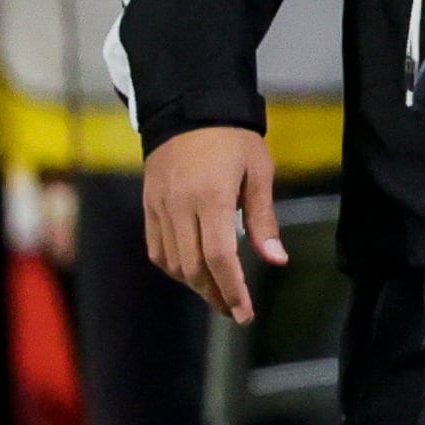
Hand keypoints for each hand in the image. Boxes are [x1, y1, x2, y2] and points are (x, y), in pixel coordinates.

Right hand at [142, 126, 287, 323]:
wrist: (190, 111)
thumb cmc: (234, 139)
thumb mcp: (259, 172)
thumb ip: (264, 218)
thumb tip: (276, 260)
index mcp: (212, 198)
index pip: (219, 257)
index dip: (233, 289)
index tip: (245, 313)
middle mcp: (180, 208)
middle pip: (194, 267)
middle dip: (216, 295)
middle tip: (236, 312)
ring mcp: (159, 209)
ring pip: (173, 263)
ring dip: (196, 285)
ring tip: (220, 295)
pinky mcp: (148, 208)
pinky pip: (158, 250)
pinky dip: (176, 268)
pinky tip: (194, 273)